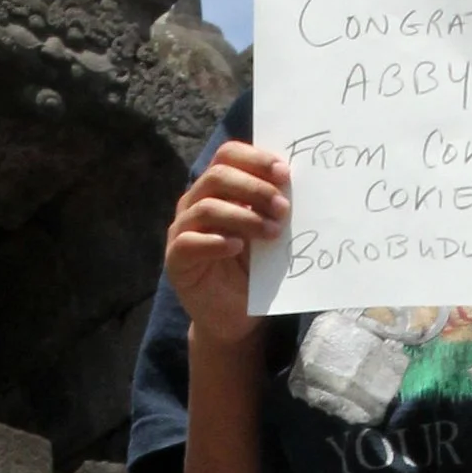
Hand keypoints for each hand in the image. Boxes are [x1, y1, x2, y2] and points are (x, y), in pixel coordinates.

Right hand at [166, 140, 289, 349]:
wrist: (235, 316)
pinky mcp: (176, 258)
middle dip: (255, 188)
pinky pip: (190, 242)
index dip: (255, 159)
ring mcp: (182, 229)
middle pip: (217, 176)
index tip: (284, 173)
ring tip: (272, 232)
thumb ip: (272, 208)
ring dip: (244, 217)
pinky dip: (216, 242)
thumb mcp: (266, 233)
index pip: (228, 155)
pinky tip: (237, 248)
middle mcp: (195, 202)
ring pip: (207, 207)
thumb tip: (295, 186)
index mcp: (217, 188)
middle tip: (283, 208)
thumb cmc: (253, 270)